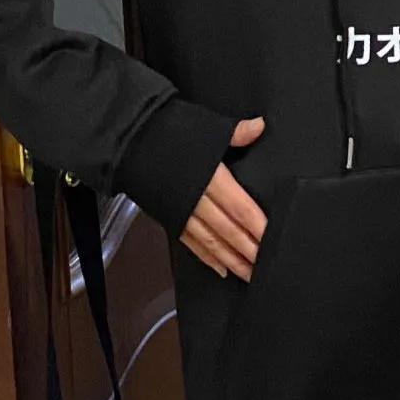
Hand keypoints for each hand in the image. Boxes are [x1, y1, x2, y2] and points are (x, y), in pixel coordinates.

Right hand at [180, 116, 267, 281]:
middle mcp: (198, 199)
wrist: (128, 140)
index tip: (272, 239)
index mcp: (211, 178)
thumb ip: (235, 132)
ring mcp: (183, 211)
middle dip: (248, 251)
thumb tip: (259, 126)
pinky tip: (219, 267)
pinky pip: (191, 242)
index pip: (241, 208)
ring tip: (248, 273)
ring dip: (231, 260)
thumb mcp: (205, 127)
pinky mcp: (170, 216)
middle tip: (265, 267)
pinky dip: (206, 256)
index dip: (258, 226)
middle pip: (229, 231)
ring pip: (211, 242)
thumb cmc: (166, 131)